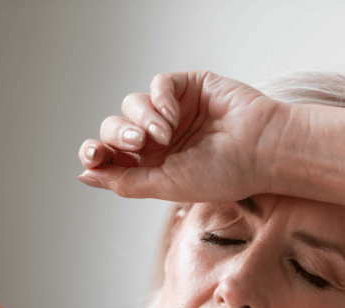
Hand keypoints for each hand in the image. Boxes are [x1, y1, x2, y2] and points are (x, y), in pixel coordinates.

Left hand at [77, 71, 282, 201]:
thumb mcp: (166, 186)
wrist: (260, 150)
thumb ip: (124, 181)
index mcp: (154, 165)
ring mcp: (174, 111)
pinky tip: (173, 115)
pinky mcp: (188, 87)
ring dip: (142, 118)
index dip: (96, 152)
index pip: (112, 154)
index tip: (93, 156)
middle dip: (119, 135)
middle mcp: (160, 138)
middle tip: (138, 143)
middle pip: (116, 128)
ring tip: (165, 133)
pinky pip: (157, 85)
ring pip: (132, 104)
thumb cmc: (223, 174)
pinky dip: (159, 98)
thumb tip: (84, 175)